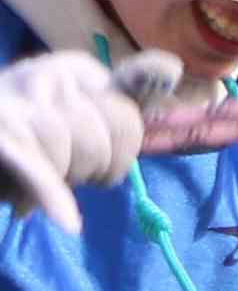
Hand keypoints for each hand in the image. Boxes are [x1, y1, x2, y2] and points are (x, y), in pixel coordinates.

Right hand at [0, 49, 154, 226]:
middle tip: (67, 175)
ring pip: (72, 149)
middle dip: (94, 167)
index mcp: (74, 69)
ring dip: (62, 181)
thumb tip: (170, 69)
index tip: (105, 163)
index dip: (122, 150)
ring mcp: (14, 99)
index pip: (126, 114)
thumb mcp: (79, 113)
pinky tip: (68, 222)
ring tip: (39, 183)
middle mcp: (45, 73)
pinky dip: (51, 194)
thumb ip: (126, 98)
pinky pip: (35, 164)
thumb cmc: (26, 138)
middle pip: (104, 132)